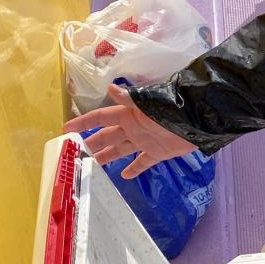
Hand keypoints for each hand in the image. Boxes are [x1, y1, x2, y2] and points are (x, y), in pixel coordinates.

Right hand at [66, 82, 196, 178]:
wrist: (198, 120)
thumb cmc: (172, 110)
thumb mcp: (149, 103)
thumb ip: (129, 99)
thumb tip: (110, 87)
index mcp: (128, 115)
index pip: (100, 117)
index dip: (83, 122)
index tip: (66, 129)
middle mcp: (133, 128)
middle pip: (107, 136)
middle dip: (91, 144)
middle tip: (74, 155)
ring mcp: (144, 141)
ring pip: (120, 150)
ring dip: (107, 156)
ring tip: (92, 167)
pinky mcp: (158, 153)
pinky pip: (142, 162)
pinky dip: (134, 168)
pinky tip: (123, 176)